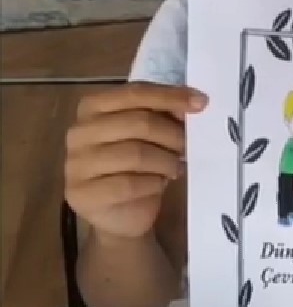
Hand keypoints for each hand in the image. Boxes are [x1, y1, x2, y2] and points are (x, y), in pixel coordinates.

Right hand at [65, 82, 206, 240]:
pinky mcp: (82, 194)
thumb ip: (165, 115)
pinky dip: (154, 184)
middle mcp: (79, 132)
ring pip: (136, 154)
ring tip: (174, 167)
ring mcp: (76, 164)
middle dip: (172, 134)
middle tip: (188, 147)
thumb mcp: (153, 135)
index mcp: (93, 107)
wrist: (122, 214)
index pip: (135, 92)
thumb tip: (193, 102)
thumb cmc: (139, 167)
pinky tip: (159, 184)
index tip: (202, 103)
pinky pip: (129, 184)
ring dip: (166, 161)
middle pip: (139, 122)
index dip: (170, 96)